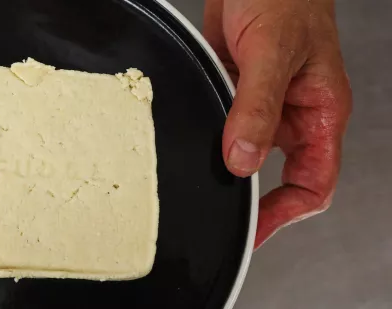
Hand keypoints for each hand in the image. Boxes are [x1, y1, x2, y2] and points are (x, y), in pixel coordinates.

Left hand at [203, 0, 351, 247]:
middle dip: (250, 197)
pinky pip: (222, 126)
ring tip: (199, 177)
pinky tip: (190, 136)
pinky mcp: (235, 91)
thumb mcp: (272, 53)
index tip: (254, 228)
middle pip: (278, 176)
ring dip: (224, 165)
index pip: (313, 182)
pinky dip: (208, 136)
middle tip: (218, 211)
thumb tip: (244, 160)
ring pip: (246, 151)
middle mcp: (292, 114)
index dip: (285, 213)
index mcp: (319, 111)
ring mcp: (262, 104)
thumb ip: (258, 107)